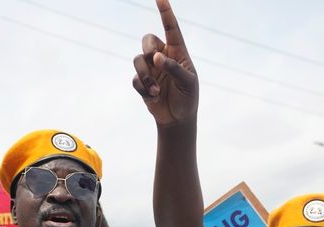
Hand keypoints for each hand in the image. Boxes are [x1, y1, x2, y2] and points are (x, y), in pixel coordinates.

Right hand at [132, 0, 197, 125]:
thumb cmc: (188, 97)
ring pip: (138, 60)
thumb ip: (174, 68)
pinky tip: (153, 98)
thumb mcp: (188, 82)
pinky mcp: (142, 82)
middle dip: (148, 49)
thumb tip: (156, 57)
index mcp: (178, 52)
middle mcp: (162, 56)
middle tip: (154, 61)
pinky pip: (135, 79)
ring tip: (155, 90)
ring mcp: (150, 69)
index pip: (171, 28)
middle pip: (147, 40)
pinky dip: (144, 89)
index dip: (165, 12)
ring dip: (146, 76)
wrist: (177, 118)